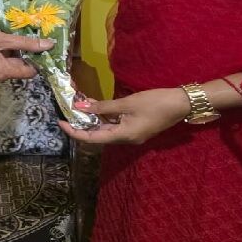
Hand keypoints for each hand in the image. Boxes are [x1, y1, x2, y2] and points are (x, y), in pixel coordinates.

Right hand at [0, 28, 52, 81]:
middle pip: (17, 68)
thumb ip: (25, 43)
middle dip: (20, 53)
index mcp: (3, 73)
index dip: (37, 60)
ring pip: (5, 66)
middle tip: (16, 36)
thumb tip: (49, 45)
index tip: (37, 45)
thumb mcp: (0, 38)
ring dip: (7, 53)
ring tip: (1, 37)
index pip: (30, 72)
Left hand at [57, 87, 190, 144]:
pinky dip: (103, 117)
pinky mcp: (134, 127)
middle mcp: (125, 139)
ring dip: (91, 120)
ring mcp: (130, 133)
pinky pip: (114, 124)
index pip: (91, 139)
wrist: (181, 104)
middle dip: (80, 125)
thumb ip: (104, 106)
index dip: (74, 132)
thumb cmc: (155, 103)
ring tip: (76, 107)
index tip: (60, 122)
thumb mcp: (127, 103)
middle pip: (97, 135)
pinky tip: (94, 106)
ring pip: (105, 129)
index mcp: (123, 136)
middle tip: (66, 112)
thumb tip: (81, 107)